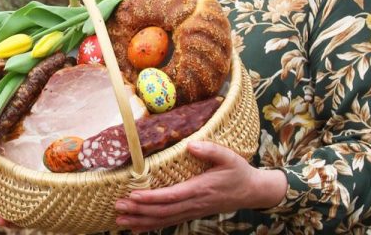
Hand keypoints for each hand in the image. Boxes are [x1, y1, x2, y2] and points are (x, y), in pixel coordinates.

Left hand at [114, 140, 286, 231]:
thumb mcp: (228, 157)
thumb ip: (211, 150)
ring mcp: (192, 210)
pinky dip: (152, 226)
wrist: (251, 192)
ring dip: (141, 221)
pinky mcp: (191, 213)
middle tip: (118, 207)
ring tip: (120, 220)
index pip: (172, 196)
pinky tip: (136, 228)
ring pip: (164, 220)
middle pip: (163, 211)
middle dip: (139, 210)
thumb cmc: (238, 172)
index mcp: (200, 188)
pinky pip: (169, 222)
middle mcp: (194, 203)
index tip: (134, 195)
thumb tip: (191, 144)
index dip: (152, 198)